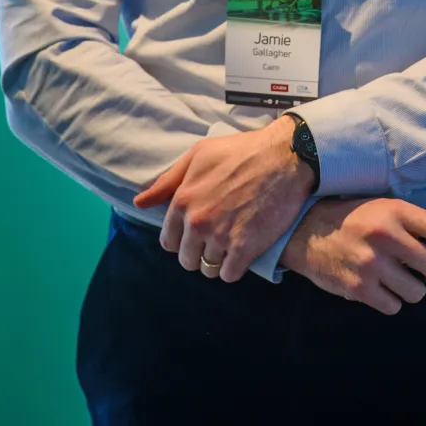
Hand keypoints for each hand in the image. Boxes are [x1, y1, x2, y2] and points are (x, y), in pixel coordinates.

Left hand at [132, 116, 312, 282]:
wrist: (285, 156)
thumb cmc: (242, 150)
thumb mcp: (199, 155)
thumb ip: (168, 181)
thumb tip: (140, 202)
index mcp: (183, 200)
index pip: (168, 240)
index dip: (182, 239)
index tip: (197, 233)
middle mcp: (197, 221)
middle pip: (187, 259)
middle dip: (199, 252)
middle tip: (217, 239)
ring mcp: (220, 236)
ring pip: (208, 269)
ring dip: (217, 261)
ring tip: (230, 245)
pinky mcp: (245, 247)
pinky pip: (229, 275)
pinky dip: (234, 269)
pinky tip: (242, 254)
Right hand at [280, 197, 425, 314]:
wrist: (308, 230)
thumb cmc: (357, 219)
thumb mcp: (390, 212)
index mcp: (397, 211)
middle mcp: (386, 236)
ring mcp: (371, 264)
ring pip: (417, 293)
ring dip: (414, 289)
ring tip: (400, 278)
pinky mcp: (358, 288)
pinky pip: (393, 306)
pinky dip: (392, 300)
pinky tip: (381, 286)